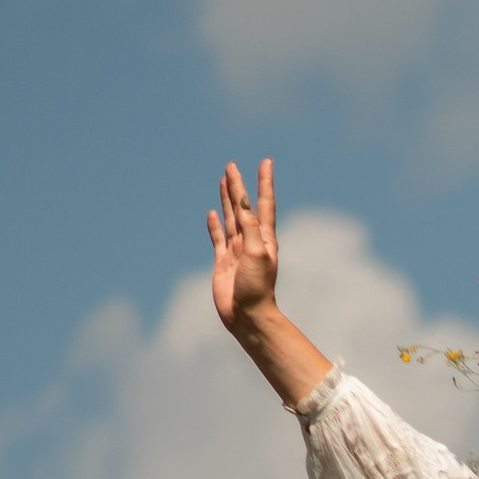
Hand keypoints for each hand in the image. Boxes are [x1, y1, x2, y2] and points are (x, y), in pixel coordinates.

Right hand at [208, 158, 279, 332]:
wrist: (247, 316)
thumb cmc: (257, 288)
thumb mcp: (256, 253)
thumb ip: (249, 226)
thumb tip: (244, 201)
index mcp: (264, 238)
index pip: (263, 203)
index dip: (264, 182)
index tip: (266, 162)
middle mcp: (251, 241)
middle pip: (243, 206)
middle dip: (238, 185)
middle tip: (232, 165)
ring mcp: (236, 251)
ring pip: (230, 217)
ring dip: (227, 199)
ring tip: (223, 180)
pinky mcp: (223, 262)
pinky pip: (217, 237)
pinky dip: (214, 225)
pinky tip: (212, 213)